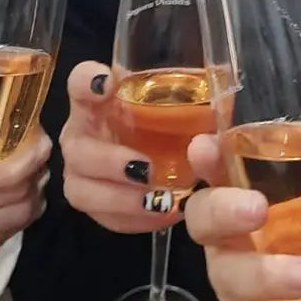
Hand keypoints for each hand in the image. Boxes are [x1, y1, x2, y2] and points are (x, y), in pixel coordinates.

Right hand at [58, 62, 185, 234]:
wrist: (159, 155)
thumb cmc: (168, 121)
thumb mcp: (183, 103)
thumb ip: (197, 95)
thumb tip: (224, 91)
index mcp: (100, 99)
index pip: (79, 81)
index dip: (86, 81)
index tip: (107, 83)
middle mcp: (83, 133)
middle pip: (77, 147)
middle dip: (110, 161)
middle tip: (147, 169)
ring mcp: (81, 171)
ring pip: (82, 189)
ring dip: (120, 198)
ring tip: (157, 201)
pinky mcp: (93, 202)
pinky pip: (102, 217)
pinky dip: (133, 219)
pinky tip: (161, 214)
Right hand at [185, 134, 300, 300]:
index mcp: (239, 200)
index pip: (212, 172)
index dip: (204, 161)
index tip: (205, 147)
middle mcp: (226, 241)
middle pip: (205, 223)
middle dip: (226, 212)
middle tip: (258, 208)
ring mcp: (237, 288)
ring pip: (239, 282)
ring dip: (273, 276)